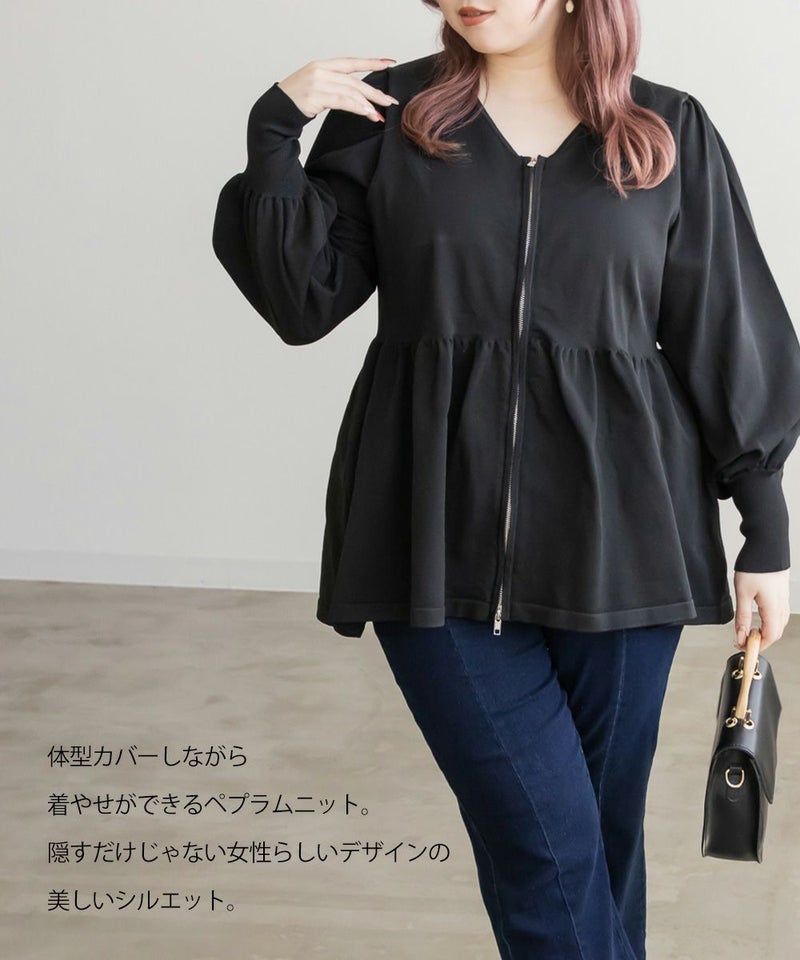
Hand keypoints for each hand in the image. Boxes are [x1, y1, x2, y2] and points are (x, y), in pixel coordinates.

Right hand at [277, 57, 399, 122]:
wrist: (276, 110)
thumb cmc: (296, 101)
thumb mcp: (316, 87)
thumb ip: (334, 87)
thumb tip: (357, 97)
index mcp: (322, 65)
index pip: (352, 62)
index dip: (371, 62)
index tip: (388, 63)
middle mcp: (321, 70)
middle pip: (354, 81)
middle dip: (374, 92)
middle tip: (389, 101)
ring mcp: (317, 82)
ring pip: (350, 91)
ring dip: (367, 104)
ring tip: (378, 114)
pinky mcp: (315, 96)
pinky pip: (342, 101)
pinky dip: (356, 107)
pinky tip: (366, 113)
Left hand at [733, 569, 789, 651]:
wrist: (766, 544)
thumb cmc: (755, 565)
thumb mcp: (743, 593)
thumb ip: (742, 616)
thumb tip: (741, 636)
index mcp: (773, 608)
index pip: (770, 636)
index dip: (757, 645)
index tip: (743, 646)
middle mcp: (781, 604)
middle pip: (776, 631)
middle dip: (761, 640)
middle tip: (743, 639)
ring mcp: (783, 598)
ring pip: (779, 622)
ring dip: (766, 630)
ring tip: (749, 629)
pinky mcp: (781, 591)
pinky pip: (779, 612)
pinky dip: (770, 620)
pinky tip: (760, 617)